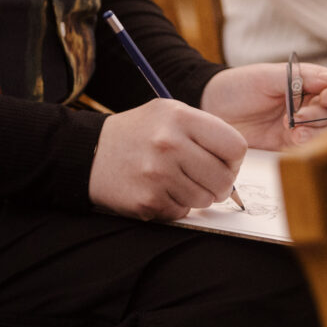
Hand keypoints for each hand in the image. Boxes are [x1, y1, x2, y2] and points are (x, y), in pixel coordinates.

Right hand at [89, 98, 246, 220]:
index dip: (233, 159)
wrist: (89, 152)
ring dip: (196, 196)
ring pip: (205, 200)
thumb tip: (236, 163)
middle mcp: (168, 144)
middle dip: (218, 183)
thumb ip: (204, 131)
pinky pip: (182, 212)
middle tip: (202, 178)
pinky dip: (174, 205)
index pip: (234, 146)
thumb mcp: (167, 114)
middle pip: (224, 179)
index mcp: (178, 117)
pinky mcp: (147, 200)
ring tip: (175, 181)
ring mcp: (157, 174)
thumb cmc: (137, 133)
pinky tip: (158, 190)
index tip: (221, 161)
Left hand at [199, 62, 326, 150]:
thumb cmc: (238, 86)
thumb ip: (301, 78)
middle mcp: (313, 103)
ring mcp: (305, 124)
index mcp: (311, 82)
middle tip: (304, 114)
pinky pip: (312, 146)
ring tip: (295, 127)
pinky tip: (294, 137)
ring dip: (318, 130)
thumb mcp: (267, 76)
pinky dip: (308, 143)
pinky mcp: (293, 144)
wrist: (211, 109)